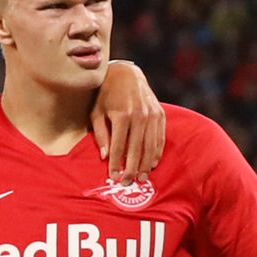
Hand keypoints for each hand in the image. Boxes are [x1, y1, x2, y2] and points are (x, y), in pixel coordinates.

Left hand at [92, 61, 165, 184]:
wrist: (126, 72)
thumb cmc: (105, 94)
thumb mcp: (96, 112)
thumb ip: (101, 134)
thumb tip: (104, 157)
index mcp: (122, 115)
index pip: (118, 147)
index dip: (115, 164)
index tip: (112, 178)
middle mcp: (139, 115)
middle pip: (136, 150)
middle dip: (132, 169)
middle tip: (128, 184)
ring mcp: (152, 115)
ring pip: (150, 146)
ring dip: (146, 165)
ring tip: (141, 179)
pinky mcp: (160, 114)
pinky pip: (160, 138)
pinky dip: (157, 152)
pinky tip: (152, 164)